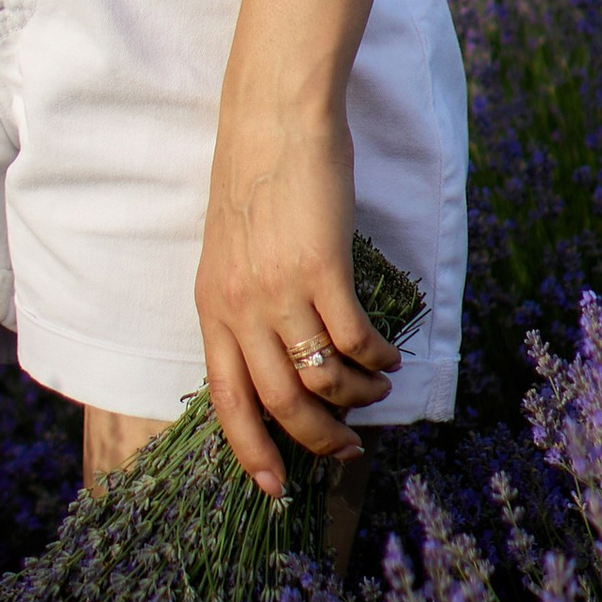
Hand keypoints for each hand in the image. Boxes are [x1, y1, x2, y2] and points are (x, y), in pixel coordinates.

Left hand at [195, 99, 398, 499]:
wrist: (274, 115)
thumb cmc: (257, 176)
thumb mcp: (232, 250)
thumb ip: (245, 301)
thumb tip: (278, 356)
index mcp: (212, 305)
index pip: (225, 400)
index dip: (251, 451)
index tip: (276, 487)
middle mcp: (239, 306)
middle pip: (278, 403)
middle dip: (318, 439)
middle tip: (349, 449)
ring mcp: (279, 289)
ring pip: (320, 380)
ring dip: (356, 397)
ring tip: (377, 387)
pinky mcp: (322, 268)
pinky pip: (353, 339)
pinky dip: (376, 358)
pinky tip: (389, 355)